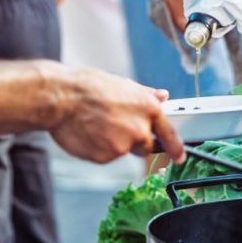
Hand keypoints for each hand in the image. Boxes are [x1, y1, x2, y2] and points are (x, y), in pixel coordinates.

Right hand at [48, 67, 185, 163]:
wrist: (61, 98)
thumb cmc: (88, 87)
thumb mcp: (122, 85)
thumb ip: (145, 95)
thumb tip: (163, 96)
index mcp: (147, 108)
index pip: (169, 133)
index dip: (176, 147)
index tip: (180, 156)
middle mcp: (140, 129)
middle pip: (146, 145)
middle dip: (134, 140)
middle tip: (114, 125)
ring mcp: (123, 145)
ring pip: (123, 150)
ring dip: (113, 142)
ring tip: (95, 124)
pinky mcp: (106, 158)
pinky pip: (106, 156)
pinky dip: (98, 148)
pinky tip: (88, 132)